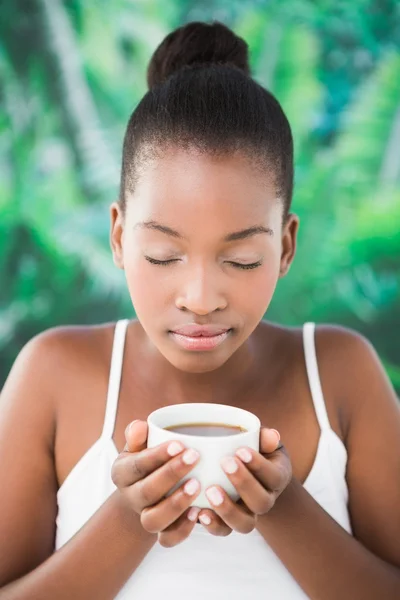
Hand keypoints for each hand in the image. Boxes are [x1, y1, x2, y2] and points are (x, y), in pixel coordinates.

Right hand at [111, 420, 205, 546]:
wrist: (146, 490)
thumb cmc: (147, 460)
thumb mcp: (140, 444)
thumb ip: (139, 435)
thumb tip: (140, 426)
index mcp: (123, 472)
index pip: (137, 464)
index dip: (157, 455)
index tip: (179, 444)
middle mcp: (131, 497)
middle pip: (147, 491)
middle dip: (171, 474)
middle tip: (194, 457)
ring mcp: (145, 517)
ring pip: (154, 520)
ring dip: (176, 504)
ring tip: (197, 485)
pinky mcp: (161, 533)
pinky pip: (168, 539)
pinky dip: (183, 529)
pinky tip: (199, 512)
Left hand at [195, 428, 291, 535]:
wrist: (246, 470)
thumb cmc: (252, 449)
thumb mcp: (260, 440)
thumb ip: (264, 437)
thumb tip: (271, 436)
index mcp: (276, 478)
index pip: (274, 476)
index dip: (259, 466)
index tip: (241, 450)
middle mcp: (265, 500)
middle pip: (261, 502)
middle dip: (243, 483)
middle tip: (225, 463)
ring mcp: (247, 514)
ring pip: (245, 524)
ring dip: (228, 509)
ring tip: (211, 491)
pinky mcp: (228, 522)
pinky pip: (224, 531)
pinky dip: (213, 525)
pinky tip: (199, 512)